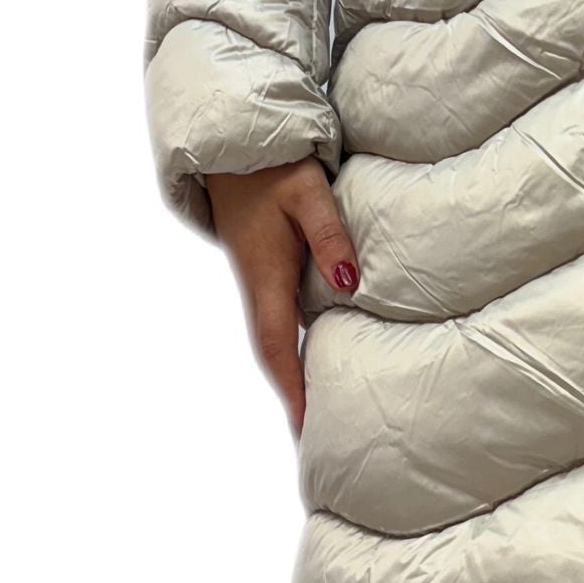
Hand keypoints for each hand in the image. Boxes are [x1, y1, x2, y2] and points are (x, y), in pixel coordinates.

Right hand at [204, 159, 359, 435]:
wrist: (237, 143)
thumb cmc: (275, 166)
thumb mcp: (307, 194)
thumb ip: (330, 236)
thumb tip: (346, 285)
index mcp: (266, 275)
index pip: (278, 345)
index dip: (292, 388)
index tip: (306, 429)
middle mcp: (259, 284)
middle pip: (275, 352)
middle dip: (292, 395)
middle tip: (314, 439)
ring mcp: (261, 278)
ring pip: (278, 335)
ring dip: (293, 372)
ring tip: (318, 411)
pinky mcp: (267, 267)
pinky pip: (282, 316)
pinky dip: (296, 344)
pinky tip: (315, 355)